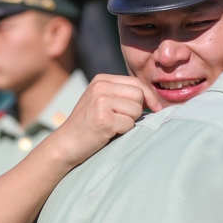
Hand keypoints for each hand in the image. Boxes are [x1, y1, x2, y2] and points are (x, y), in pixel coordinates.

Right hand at [47, 74, 163, 168]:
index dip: (149, 96)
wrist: (67, 143)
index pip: (136, 82)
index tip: (156, 108)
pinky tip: (108, 133)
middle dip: (138, 110)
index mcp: (101, 79)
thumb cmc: (89, 125)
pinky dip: (123, 132)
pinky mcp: (103, 119)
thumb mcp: (102, 100)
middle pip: (139, 94)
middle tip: (123, 120)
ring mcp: (100, 102)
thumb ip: (122, 94)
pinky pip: (129, 124)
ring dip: (129, 122)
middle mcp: (100, 87)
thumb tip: (154, 99)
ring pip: (136, 110)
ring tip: (113, 126)